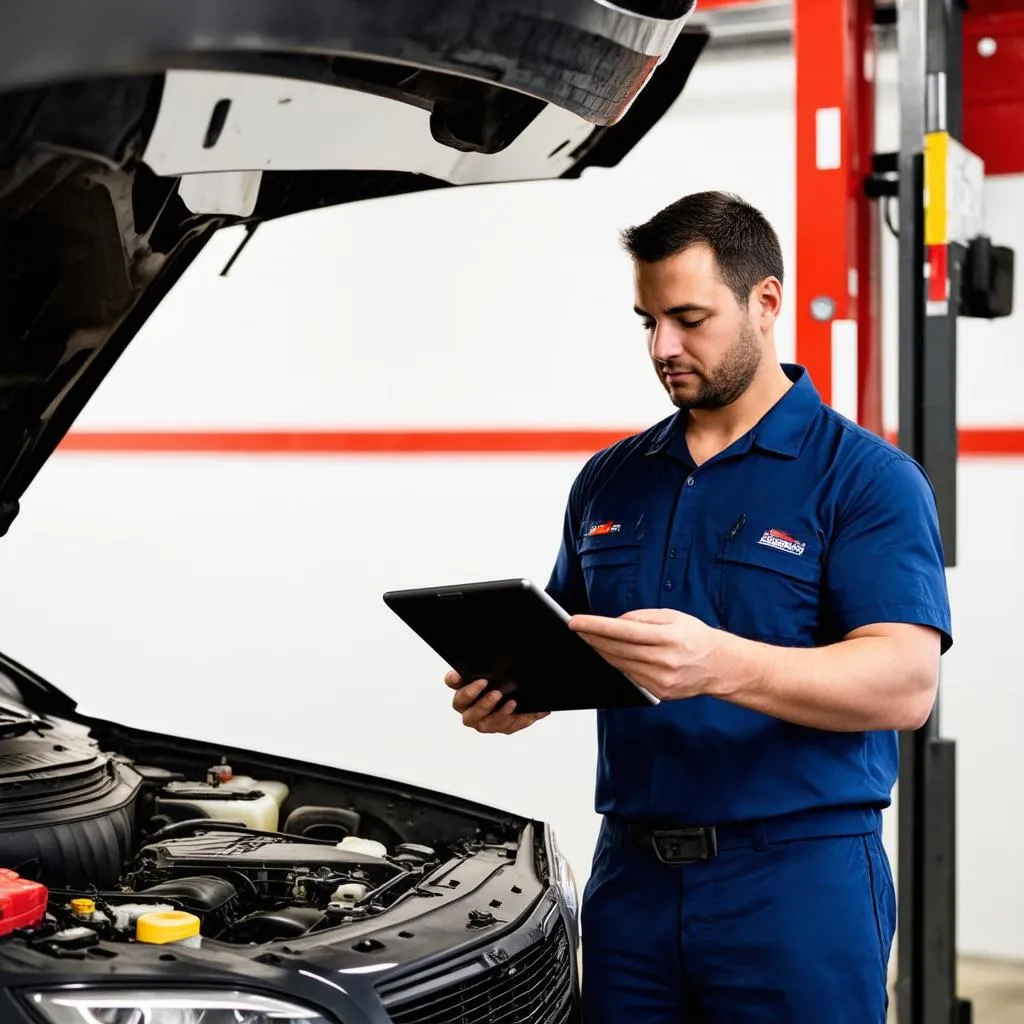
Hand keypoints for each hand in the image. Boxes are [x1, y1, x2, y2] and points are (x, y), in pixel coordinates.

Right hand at [444, 671, 549, 733]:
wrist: (522, 695)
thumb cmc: (503, 679)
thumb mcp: (499, 669)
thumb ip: (494, 664)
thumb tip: (499, 654)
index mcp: (463, 687)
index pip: (452, 681)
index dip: (453, 679)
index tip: (459, 676)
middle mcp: (467, 707)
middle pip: (464, 706)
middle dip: (479, 700)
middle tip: (496, 692)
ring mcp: (481, 720)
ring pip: (483, 722)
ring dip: (498, 714)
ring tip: (512, 703)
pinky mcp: (498, 727)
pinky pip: (506, 728)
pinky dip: (518, 720)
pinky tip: (530, 714)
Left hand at [568, 608, 721, 700]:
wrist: (720, 666)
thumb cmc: (695, 637)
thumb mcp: (672, 616)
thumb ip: (641, 617)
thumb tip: (615, 623)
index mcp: (668, 637)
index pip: (622, 630)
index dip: (595, 626)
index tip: (575, 621)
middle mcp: (664, 660)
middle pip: (616, 649)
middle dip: (592, 638)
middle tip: (576, 629)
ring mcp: (661, 679)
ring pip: (619, 664)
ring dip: (600, 651)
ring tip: (588, 640)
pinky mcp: (658, 692)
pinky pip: (629, 676)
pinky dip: (618, 664)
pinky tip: (610, 655)